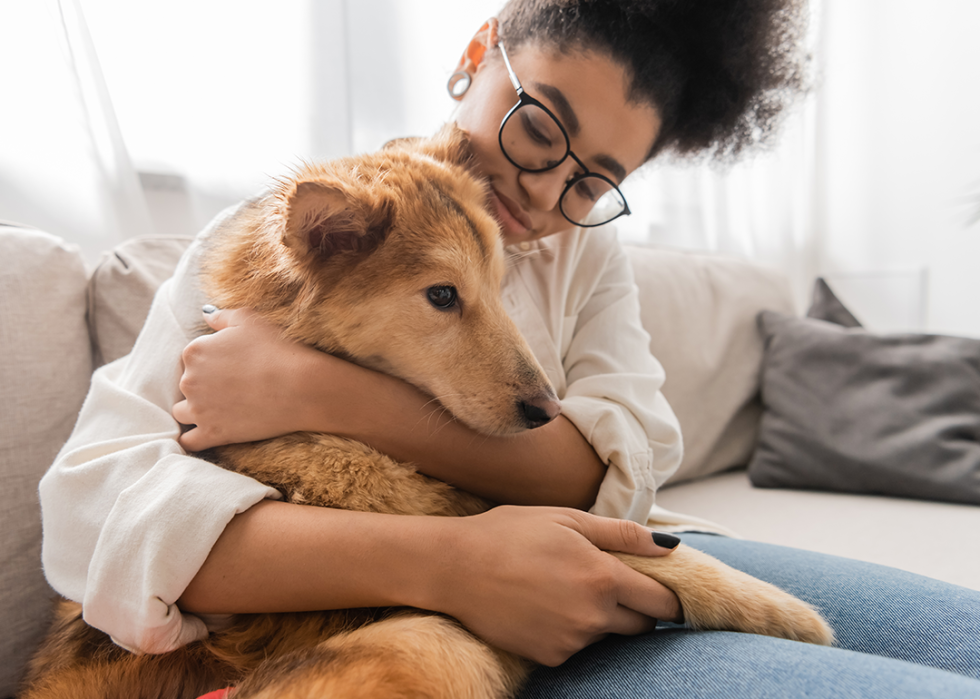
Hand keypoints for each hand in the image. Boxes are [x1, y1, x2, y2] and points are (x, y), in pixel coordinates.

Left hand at [174, 307, 337, 451]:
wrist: (300, 387)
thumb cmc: (278, 349)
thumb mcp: (250, 320)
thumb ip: (222, 316)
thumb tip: (206, 314)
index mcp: (195, 351)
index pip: (191, 359)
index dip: (209, 363)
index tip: (228, 368)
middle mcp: (190, 380)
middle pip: (186, 385)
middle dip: (202, 386)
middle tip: (229, 388)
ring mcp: (198, 410)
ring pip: (182, 412)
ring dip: (194, 411)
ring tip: (218, 411)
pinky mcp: (211, 434)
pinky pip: (189, 441)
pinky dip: (193, 439)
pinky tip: (204, 434)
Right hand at [424, 506, 682, 665]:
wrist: (453, 567)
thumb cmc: (509, 533)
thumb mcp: (567, 519)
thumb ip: (622, 534)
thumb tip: (669, 547)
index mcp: (603, 577)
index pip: (662, 600)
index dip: (669, 594)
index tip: (663, 587)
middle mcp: (592, 616)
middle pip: (642, 625)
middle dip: (637, 607)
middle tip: (606, 581)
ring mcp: (570, 641)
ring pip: (607, 635)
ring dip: (600, 617)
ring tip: (562, 586)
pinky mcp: (549, 657)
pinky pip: (577, 646)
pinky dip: (571, 630)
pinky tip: (544, 605)